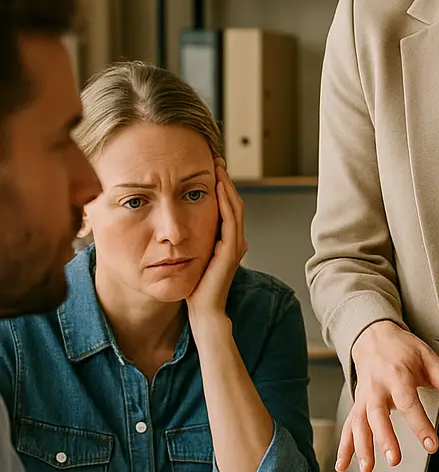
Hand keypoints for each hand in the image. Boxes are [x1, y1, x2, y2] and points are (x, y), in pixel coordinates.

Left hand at [187, 161, 246, 321]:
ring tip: (218, 168)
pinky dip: (226, 202)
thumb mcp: (190, 259)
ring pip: (235, 207)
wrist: (204, 312)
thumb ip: (188, 243)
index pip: (226, 207)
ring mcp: (235, 245)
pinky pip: (230, 220)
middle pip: (233, 202)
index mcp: (226, 241)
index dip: (220, 187)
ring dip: (227, 186)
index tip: (209, 169)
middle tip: (216, 159)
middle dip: (225, 180)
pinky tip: (219, 189)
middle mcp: (235, 240)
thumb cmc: (195, 289)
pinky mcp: (231, 251)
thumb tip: (171, 228)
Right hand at [339, 320, 438, 471]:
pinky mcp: (357, 405)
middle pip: (378, 415)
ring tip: (368, 469)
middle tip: (394, 459)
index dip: (420, 425)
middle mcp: (377, 388)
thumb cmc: (403, 349)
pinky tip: (343, 466)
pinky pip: (348, 426)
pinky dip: (344, 447)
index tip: (431, 445)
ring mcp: (364, 397)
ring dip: (362, 446)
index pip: (409, 403)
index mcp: (397, 375)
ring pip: (359, 423)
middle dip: (384, 438)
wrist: (374, 337)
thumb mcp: (427, 357)